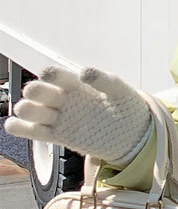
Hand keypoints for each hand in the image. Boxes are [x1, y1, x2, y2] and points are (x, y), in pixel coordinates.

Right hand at [3, 65, 151, 166]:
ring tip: (25, 109)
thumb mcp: (120, 91)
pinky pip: (37, 132)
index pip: (60, 76)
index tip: (48, 74)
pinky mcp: (60, 135)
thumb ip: (104, 81)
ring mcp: (61, 117)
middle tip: (34, 93)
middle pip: (42, 93)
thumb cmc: (126, 108)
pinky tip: (13, 125)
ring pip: (36, 112)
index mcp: (78, 84)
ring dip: (27, 109)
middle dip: (36, 92)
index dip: (52, 75)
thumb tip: (85, 72)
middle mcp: (65, 99)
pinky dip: (22, 128)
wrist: (133, 133)